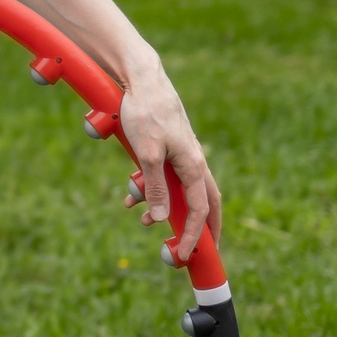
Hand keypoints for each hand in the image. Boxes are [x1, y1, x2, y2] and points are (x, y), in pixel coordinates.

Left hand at [117, 64, 222, 268]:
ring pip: (182, 191)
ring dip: (167, 209)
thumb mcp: (147, 154)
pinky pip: (166, 176)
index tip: (187, 256)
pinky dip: (153, 189)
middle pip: (204, 203)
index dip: (195, 236)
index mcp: (193, 165)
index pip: (200, 210)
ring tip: (144, 221)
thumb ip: (156, 187)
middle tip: (197, 252)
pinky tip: (132, 194)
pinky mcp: (170, 147)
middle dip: (200, 229)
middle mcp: (194, 162)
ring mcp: (183, 154)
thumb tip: (164, 219)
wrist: (142, 79)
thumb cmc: (146, 113)